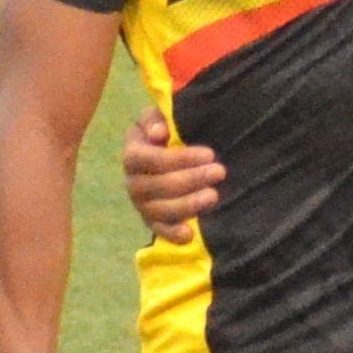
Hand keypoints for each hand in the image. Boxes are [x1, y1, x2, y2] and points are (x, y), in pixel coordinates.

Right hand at [122, 109, 222, 244]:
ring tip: (214, 195)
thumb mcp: (159, 118)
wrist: (167, 154)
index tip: (209, 154)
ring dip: (188, 204)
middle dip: (191, 179)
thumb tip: (158, 133)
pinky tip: (189, 234)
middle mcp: (133, 182)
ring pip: (159, 209)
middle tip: (220, 171)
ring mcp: (142, 203)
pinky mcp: (153, 220)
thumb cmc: (166, 133)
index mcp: (133, 154)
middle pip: (157, 186)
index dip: (178, 158)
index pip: (147, 159)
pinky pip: (159, 230)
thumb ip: (156, 119)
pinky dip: (172, 234)